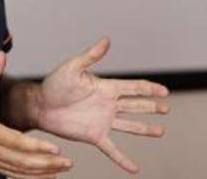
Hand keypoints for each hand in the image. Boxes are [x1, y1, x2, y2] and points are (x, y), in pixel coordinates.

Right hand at [0, 51, 73, 178]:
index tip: (55, 149)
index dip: (37, 147)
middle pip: (22, 162)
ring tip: (62, 170)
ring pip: (18, 171)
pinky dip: (27, 177)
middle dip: (47, 164)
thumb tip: (1, 54)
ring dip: (41, 173)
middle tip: (68, 162)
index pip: (16, 142)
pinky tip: (43, 176)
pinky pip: (10, 173)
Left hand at [36, 37, 169, 173]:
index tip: (164, 91)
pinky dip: (123, 160)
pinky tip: (134, 169)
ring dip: (145, 129)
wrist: (39, 105)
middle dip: (151, 106)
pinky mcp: (94, 135)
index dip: (150, 89)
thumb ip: (91, 56)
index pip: (134, 87)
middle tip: (166, 108)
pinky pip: (112, 150)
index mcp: (106, 87)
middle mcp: (108, 104)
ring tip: (160, 132)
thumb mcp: (72, 67)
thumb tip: (106, 40)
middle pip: (136, 105)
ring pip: (130, 126)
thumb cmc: (54, 84)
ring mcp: (102, 121)